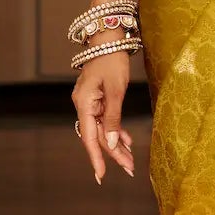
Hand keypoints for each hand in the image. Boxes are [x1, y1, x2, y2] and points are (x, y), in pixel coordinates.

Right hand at [72, 39, 134, 182]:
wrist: (108, 38)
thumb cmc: (111, 60)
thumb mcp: (116, 90)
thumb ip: (113, 118)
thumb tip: (113, 143)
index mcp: (83, 104)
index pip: (89, 137)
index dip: (96, 157)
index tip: (101, 176)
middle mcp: (83, 105)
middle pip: (98, 135)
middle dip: (114, 153)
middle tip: (129, 169)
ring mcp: (90, 102)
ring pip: (103, 129)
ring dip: (117, 144)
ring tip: (130, 161)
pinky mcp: (97, 99)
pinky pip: (106, 119)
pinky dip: (116, 130)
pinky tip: (127, 141)